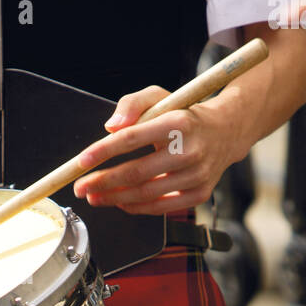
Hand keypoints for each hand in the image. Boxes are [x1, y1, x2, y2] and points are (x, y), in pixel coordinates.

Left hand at [71, 86, 232, 217]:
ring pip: (146, 194)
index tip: (81, 161)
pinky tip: (118, 202)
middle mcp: (190, 151)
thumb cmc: (184, 116)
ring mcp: (197, 176)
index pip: (132, 138)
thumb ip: (132, 104)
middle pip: (136, 172)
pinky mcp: (199, 194)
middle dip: (103, 182)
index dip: (103, 151)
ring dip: (114, 198)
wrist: (225, 133)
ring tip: (94, 197)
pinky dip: (135, 207)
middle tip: (80, 187)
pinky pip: (160, 207)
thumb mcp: (160, 97)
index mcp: (178, 122)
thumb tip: (110, 128)